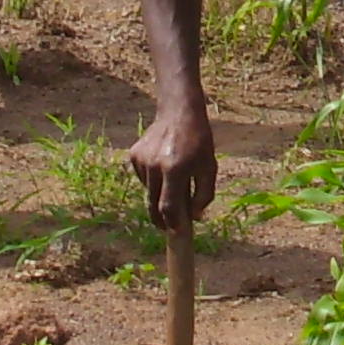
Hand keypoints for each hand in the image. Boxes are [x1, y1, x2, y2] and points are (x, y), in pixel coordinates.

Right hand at [128, 100, 218, 224]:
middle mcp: (154, 166)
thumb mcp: (209, 167)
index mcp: (175, 169)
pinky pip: (143, 179)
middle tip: (169, 227)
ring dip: (159, 196)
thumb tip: (195, 218)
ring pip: (148, 192)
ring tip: (173, 183)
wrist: (179, 112)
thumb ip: (204, 194)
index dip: (172, 223)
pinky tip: (163, 168)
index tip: (177, 232)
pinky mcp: (134, 155)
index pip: (168, 206)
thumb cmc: (199, 141)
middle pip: (153, 204)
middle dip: (161, 220)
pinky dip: (153, 181)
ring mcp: (141, 160)